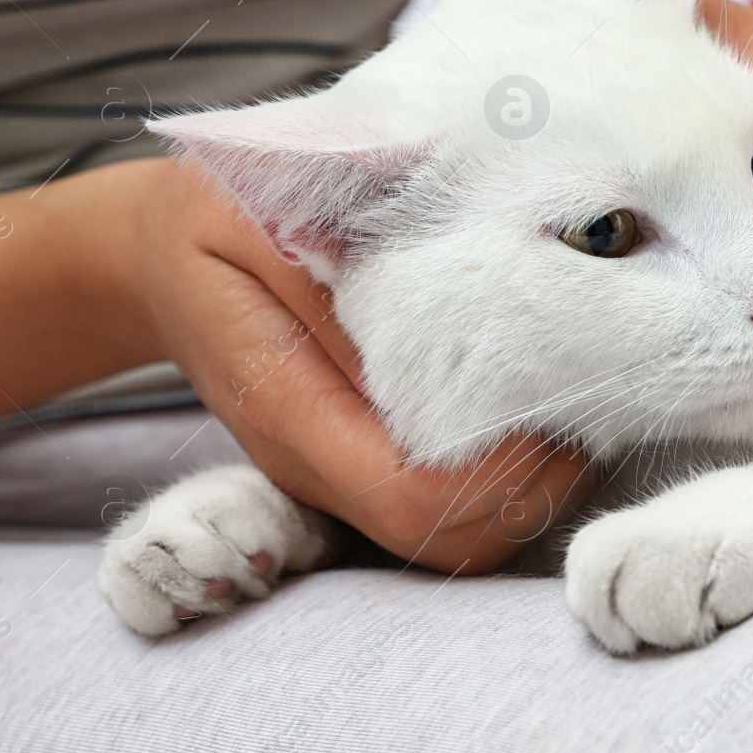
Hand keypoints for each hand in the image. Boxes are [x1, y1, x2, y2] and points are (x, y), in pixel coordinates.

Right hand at [122, 158, 592, 574]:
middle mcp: (322, 463)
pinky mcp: (367, 463)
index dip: (501, 470)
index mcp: (290, 408)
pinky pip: (456, 509)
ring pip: (462, 538)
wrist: (160, 252)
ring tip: (577, 402)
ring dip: (537, 486)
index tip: (555, 398)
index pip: (415, 497)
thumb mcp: (264, 214)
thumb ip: (343, 265)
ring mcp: (344, 474)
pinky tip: (542, 406)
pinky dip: (516, 476)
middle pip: (452, 537)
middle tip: (591, 399)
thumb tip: (450, 308)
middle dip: (539, 486)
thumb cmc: (218, 218)